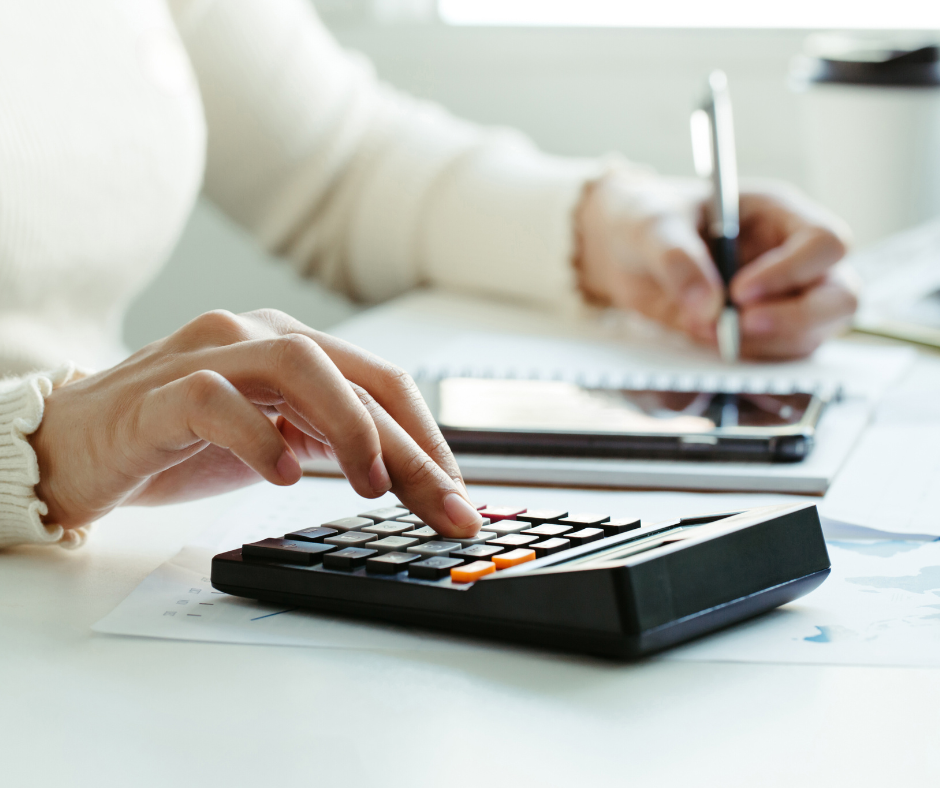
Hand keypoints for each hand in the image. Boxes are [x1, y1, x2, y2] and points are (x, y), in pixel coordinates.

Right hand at [29, 309, 482, 536]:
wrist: (77, 445)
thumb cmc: (180, 440)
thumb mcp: (276, 439)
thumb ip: (331, 439)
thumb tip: (409, 475)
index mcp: (294, 345)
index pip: (383, 384)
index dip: (430, 440)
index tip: (457, 497)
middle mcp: (260, 335)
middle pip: (360, 379)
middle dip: (414, 450)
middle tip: (448, 509)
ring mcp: (211, 354)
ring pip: (303, 364)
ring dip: (352, 428)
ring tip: (372, 488)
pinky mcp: (163, 390)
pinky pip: (219, 399)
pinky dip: (259, 436)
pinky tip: (282, 474)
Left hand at [575, 174, 858, 358]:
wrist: (618, 249)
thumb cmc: (644, 219)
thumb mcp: (652, 226)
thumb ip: (678, 260)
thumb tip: (707, 308)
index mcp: (779, 214)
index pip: (824, 243)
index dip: (791, 272)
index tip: (739, 293)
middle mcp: (791, 258)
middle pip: (839, 296)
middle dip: (796, 320)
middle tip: (739, 329)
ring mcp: (780, 299)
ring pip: (812, 335)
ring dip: (767, 346)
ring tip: (711, 336)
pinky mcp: (757, 333)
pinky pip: (777, 357)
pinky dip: (750, 361)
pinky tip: (711, 348)